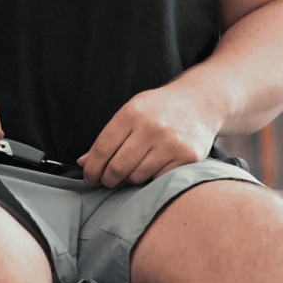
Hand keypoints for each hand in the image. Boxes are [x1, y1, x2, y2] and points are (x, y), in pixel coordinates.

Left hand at [77, 82, 219, 186]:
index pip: (103, 148)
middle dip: (108, 178)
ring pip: (137, 177)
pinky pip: (158, 180)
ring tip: (134, 169)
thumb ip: (108, 137)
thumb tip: (83, 162)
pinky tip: (154, 167)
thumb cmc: (159, 109)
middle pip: (118, 167)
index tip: (89, 176)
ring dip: (131, 178)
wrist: (199, 102)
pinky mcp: (187, 157)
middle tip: (108, 180)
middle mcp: (151, 127)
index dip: (92, 167)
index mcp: (132, 113)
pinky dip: (152, 178)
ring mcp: (170, 142)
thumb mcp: (131, 112)